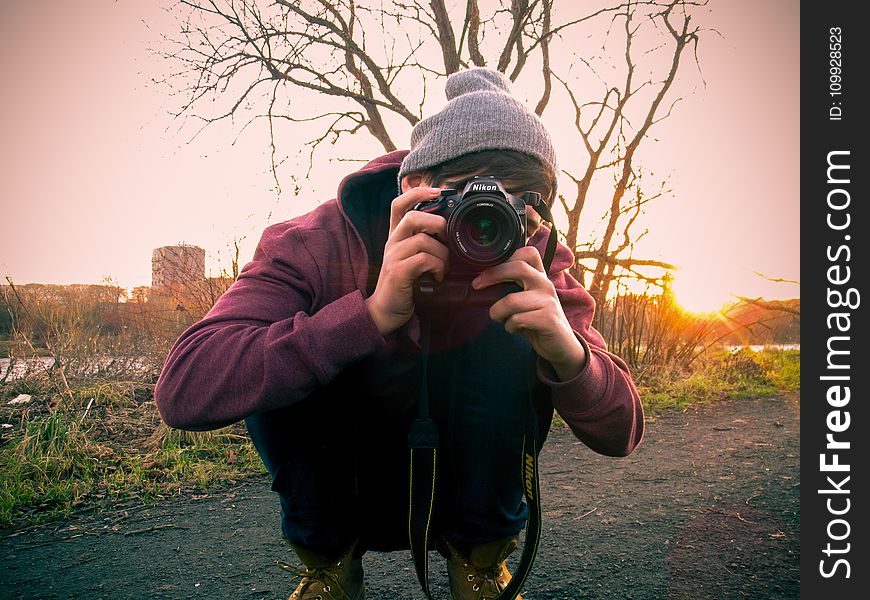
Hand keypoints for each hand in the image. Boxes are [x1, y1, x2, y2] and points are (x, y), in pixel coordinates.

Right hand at [365, 186, 448, 334]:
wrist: (386, 311)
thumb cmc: (405, 285)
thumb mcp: (414, 259)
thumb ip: (426, 243)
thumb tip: (450, 231)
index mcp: (396, 236)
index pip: (399, 204)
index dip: (417, 193)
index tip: (438, 191)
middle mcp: (392, 242)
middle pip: (412, 217)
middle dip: (437, 224)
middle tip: (448, 239)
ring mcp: (392, 257)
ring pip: (423, 241)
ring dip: (442, 255)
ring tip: (444, 269)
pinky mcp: (398, 273)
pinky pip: (423, 260)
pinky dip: (437, 268)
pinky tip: (437, 278)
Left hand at [472, 246, 586, 379]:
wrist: (562, 345)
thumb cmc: (537, 320)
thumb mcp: (527, 299)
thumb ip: (512, 286)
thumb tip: (480, 280)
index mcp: (540, 276)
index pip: (527, 253)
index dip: (504, 257)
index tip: (484, 270)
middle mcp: (545, 284)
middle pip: (518, 268)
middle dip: (492, 275)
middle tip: (476, 285)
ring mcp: (549, 301)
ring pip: (511, 300)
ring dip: (497, 312)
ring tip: (501, 319)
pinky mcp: (549, 319)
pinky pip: (517, 319)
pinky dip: (510, 326)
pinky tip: (516, 329)